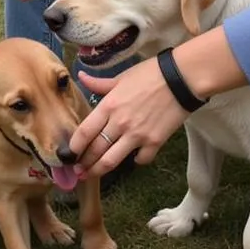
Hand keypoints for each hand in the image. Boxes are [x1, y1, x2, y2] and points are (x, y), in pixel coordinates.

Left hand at [68, 60, 189, 177]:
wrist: (181, 78)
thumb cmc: (151, 74)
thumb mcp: (122, 77)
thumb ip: (100, 83)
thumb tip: (80, 76)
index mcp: (109, 105)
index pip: (84, 132)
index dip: (74, 147)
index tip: (68, 154)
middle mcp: (119, 123)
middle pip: (95, 150)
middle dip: (84, 164)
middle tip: (78, 171)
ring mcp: (137, 135)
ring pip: (112, 160)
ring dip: (99, 170)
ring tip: (92, 175)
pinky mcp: (155, 142)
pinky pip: (140, 159)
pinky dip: (135, 162)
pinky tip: (132, 159)